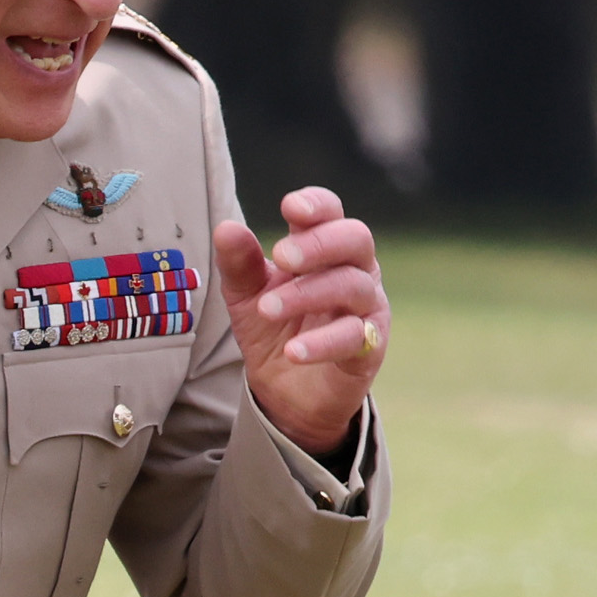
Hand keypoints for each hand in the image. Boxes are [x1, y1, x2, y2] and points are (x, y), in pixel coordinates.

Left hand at [216, 188, 384, 448]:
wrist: (286, 391)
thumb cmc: (274, 330)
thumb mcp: (246, 295)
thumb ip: (239, 263)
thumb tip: (226, 229)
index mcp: (326, 249)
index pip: (331, 212)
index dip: (316, 205)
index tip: (289, 207)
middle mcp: (354, 270)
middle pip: (355, 238)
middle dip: (319, 243)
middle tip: (281, 256)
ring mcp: (367, 308)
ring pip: (352, 286)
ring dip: (308, 293)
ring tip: (267, 309)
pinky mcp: (370, 347)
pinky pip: (355, 338)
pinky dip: (322, 343)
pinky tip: (293, 351)